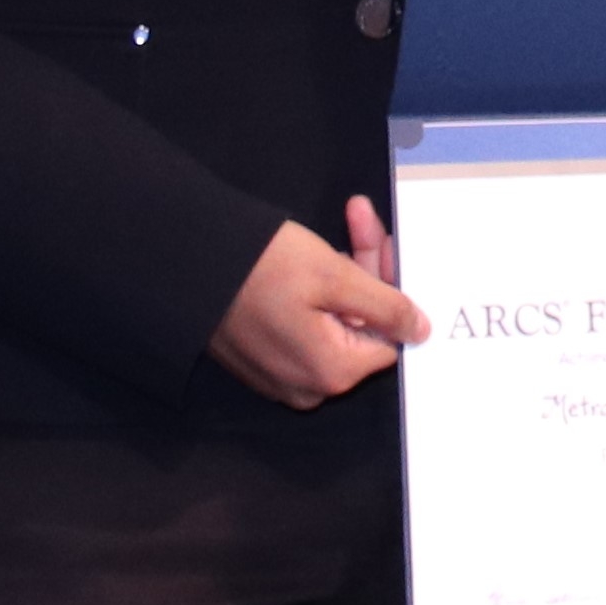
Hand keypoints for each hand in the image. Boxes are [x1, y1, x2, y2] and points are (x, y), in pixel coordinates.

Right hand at [208, 197, 425, 408]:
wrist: (185, 263)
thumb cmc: (261, 268)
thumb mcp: (334, 277)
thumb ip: (386, 307)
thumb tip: (420, 333)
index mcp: (332, 374)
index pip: (388, 337)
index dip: (392, 287)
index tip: (386, 241)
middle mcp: (308, 387)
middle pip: (362, 326)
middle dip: (368, 269)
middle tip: (361, 218)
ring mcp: (282, 377)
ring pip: (336, 321)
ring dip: (346, 271)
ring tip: (348, 218)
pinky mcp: (262, 360)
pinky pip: (307, 328)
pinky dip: (318, 290)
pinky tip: (316, 252)